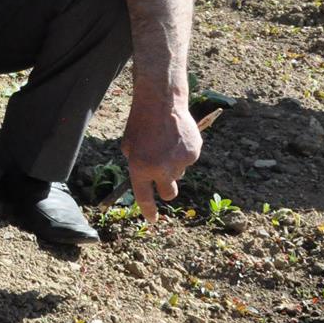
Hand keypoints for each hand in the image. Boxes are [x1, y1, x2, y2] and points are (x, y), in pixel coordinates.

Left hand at [120, 97, 201, 224]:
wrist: (161, 103)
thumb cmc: (140, 123)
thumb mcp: (129, 147)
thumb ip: (137, 165)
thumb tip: (146, 179)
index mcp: (141, 168)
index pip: (145, 198)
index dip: (149, 211)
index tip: (152, 219)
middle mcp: (161, 169)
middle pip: (168, 193)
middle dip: (165, 189)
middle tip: (162, 176)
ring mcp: (180, 162)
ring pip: (179, 174)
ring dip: (173, 166)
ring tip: (166, 144)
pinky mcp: (194, 153)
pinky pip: (188, 161)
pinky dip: (183, 154)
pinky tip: (177, 139)